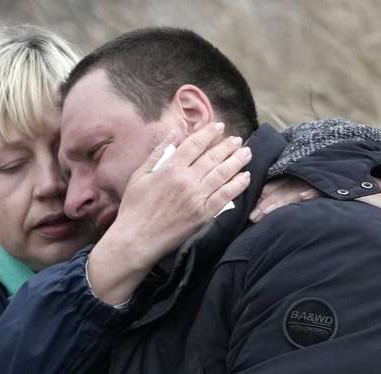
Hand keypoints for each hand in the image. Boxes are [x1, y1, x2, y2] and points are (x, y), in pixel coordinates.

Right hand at [86, 121, 251, 304]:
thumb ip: (158, 152)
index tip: (219, 127)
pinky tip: (245, 177)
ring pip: (223, 173)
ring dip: (237, 161)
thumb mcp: (140, 175)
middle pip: (213, 157)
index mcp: (171, 168)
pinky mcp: (204, 215)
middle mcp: (187, 180)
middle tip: (238, 140)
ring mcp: (197, 197)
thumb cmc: (134, 208)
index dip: (209, 133)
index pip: (195, 144)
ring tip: (246, 153)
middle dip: (228, 146)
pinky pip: (225, 196)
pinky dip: (237, 185)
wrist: (136, 239)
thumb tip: (174, 133)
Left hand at [248, 177, 380, 225]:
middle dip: (266, 200)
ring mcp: (328, 179)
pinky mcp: (343, 184)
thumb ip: (303, 215)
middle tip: (251, 215)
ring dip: (280, 199)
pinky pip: (323, 187)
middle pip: (284, 185)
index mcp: (309, 181)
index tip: (250, 212)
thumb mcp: (324, 212)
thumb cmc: (353, 210)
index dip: (265, 196)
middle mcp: (316, 177)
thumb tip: (279, 231)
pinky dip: (311, 192)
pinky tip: (300, 198)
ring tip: (265, 212)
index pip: (281, 186)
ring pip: (298, 187)